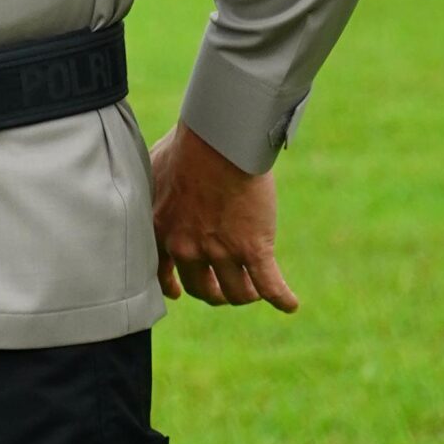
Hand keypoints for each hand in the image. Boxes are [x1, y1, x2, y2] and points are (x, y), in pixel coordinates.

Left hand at [150, 121, 298, 312]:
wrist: (218, 139)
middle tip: (226, 285)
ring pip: (237, 293)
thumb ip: (154, 192)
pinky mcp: (253, 248)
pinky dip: (282, 299)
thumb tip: (154, 191)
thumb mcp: (155, 170)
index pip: (160, 274)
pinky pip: (270, 286)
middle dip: (216, 291)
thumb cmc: (187, 144)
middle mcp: (186, 247)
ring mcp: (220, 251)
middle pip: (202, 289)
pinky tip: (289, 303)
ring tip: (257, 287)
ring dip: (247, 292)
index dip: (174, 286)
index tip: (180, 291)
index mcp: (160, 228)